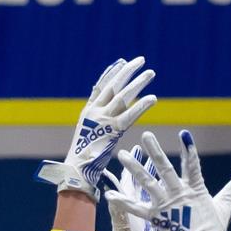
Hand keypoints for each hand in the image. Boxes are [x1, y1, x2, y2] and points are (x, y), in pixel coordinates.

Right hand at [36, 57, 157, 198]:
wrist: (77, 170)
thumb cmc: (84, 155)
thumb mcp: (87, 131)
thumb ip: (96, 118)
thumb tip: (103, 107)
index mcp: (88, 111)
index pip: (101, 86)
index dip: (112, 72)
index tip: (123, 61)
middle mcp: (95, 111)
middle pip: (113, 85)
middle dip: (127, 71)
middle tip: (141, 60)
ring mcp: (103, 120)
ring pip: (123, 96)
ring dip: (138, 83)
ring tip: (151, 73)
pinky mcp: (113, 131)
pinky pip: (130, 115)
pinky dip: (141, 105)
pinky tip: (153, 98)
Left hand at [107, 130, 230, 230]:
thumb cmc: (212, 230)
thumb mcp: (223, 207)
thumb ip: (230, 191)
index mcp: (195, 189)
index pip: (192, 164)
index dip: (189, 149)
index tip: (184, 134)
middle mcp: (178, 193)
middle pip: (164, 168)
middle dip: (154, 151)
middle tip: (146, 135)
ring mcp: (165, 205)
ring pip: (147, 183)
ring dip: (134, 168)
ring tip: (122, 155)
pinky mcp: (155, 217)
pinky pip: (136, 208)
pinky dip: (123, 202)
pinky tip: (110, 195)